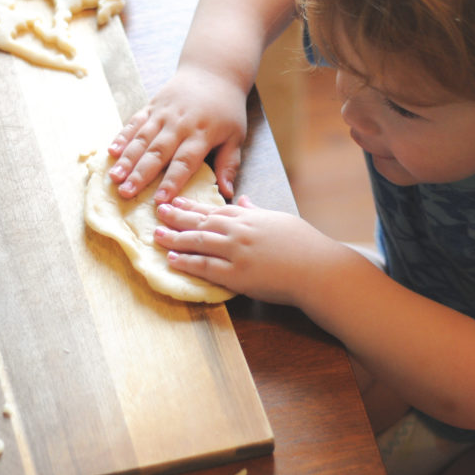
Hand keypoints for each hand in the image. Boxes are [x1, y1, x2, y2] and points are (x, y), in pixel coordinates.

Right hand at [108, 65, 247, 201]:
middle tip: (125, 193)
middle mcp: (179, 124)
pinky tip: (112, 152)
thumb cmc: (226, 109)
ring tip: (115, 177)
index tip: (160, 200)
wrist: (213, 71)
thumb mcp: (236, 135)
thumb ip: (229, 164)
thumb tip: (227, 193)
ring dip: (127, 159)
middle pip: (157, 152)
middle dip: (140, 174)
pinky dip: (122, 136)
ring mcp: (163, 113)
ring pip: (142, 138)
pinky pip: (134, 122)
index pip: (185, 162)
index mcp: (202, 134)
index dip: (171, 182)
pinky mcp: (152, 105)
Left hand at [153, 194, 345, 306]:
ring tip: (157, 235)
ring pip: (198, 242)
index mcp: (249, 217)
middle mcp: (239, 231)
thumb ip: (256, 211)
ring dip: (175, 238)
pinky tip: (172, 260)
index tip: (175, 201)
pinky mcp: (237, 275)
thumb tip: (244, 200)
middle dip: (177, 216)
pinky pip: (205, 267)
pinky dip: (187, 262)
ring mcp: (236, 252)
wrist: (317, 269)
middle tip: (158, 212)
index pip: (213, 208)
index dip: (191, 205)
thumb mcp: (279, 219)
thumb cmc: (304, 245)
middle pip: (200, 221)